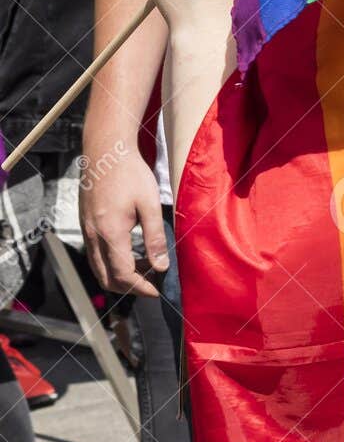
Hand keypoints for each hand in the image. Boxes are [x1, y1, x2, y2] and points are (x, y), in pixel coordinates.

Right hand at [79, 141, 168, 298]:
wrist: (105, 150)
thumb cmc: (130, 173)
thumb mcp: (150, 204)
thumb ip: (155, 237)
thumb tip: (161, 266)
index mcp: (110, 233)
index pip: (123, 274)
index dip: (140, 287)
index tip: (157, 291)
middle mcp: (93, 236)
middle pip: (106, 278)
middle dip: (129, 288)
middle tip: (151, 285)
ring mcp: (86, 231)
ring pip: (98, 268)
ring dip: (119, 276)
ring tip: (145, 270)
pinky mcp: (85, 224)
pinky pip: (95, 255)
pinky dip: (111, 263)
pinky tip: (131, 254)